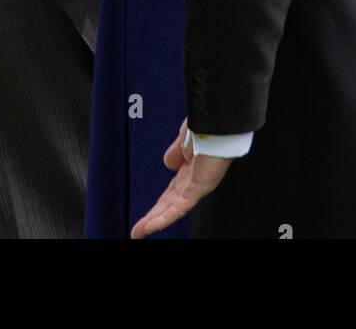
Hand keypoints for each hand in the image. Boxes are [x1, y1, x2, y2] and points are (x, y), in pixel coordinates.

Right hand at [130, 118, 230, 238]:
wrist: (218, 122)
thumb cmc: (206, 126)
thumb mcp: (184, 140)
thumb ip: (175, 153)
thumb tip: (168, 163)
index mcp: (191, 171)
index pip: (171, 194)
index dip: (157, 205)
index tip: (146, 216)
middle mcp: (194, 182)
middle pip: (169, 205)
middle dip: (152, 218)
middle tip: (137, 232)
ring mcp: (197, 186)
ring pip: (172, 209)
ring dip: (154, 221)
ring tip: (138, 233)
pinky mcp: (199, 187)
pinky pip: (179, 207)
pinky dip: (164, 218)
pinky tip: (150, 226)